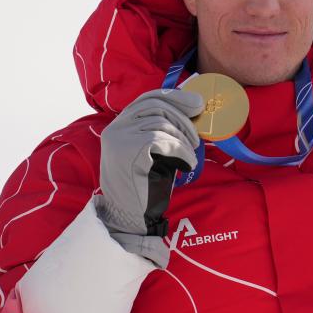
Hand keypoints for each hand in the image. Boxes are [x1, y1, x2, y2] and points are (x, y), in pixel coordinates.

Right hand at [96, 88, 201, 240]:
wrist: (130, 215)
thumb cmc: (146, 184)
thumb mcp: (154, 151)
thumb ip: (163, 130)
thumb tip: (194, 105)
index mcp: (119, 125)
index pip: (148, 98)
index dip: (175, 97)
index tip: (197, 103)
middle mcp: (115, 128)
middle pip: (157, 107)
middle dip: (184, 119)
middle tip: (197, 138)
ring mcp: (120, 139)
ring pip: (162, 124)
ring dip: (184, 139)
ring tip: (190, 155)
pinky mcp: (130, 151)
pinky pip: (165, 141)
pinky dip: (182, 152)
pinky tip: (187, 164)